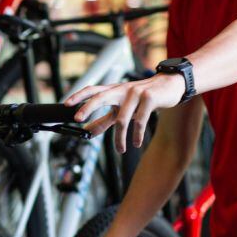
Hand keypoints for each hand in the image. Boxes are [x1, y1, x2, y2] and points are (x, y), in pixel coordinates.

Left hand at [64, 73, 187, 153]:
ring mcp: (135, 93)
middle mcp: (122, 89)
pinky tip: (135, 142)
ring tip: (121, 150)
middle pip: (101, 96)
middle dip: (88, 107)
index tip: (66, 104)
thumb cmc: (143, 98)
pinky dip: (136, 134)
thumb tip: (88, 131)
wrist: (170, 86)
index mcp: (113, 90)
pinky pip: (139, 120)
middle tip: (78, 119)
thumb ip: (105, 119)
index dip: (79, 96)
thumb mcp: (122, 108)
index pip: (92, 90)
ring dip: (119, 137)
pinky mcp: (149, 98)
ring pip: (121, 117)